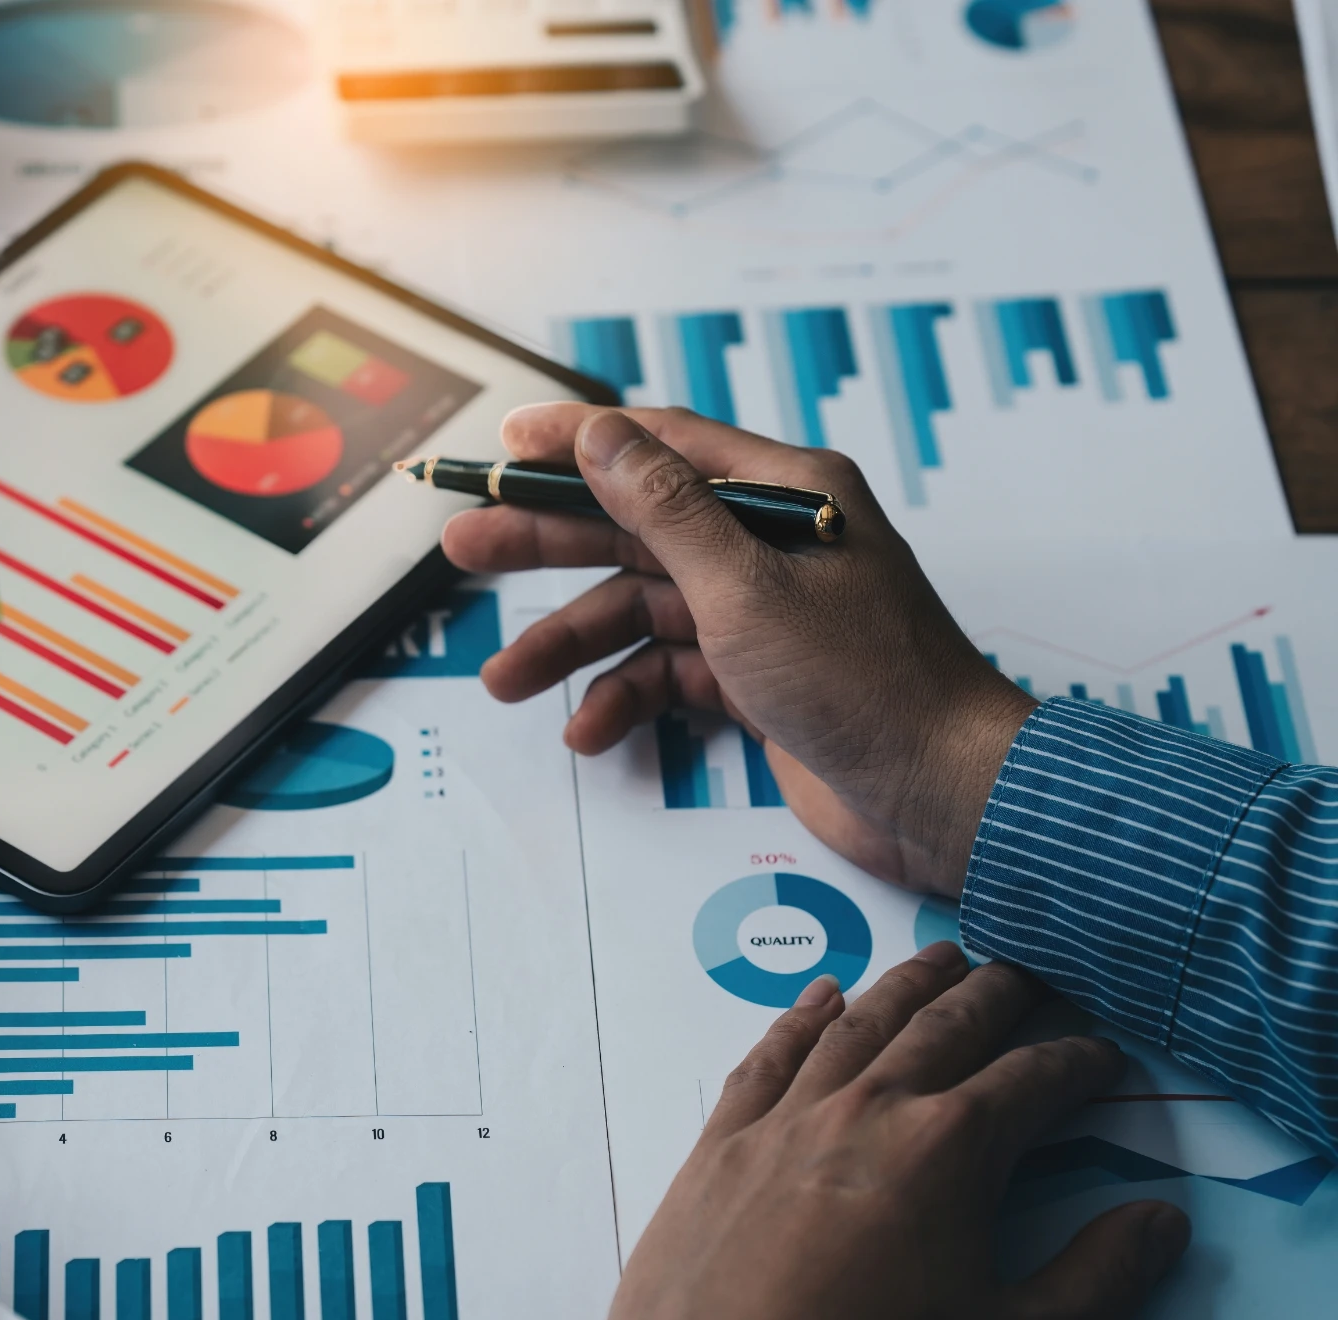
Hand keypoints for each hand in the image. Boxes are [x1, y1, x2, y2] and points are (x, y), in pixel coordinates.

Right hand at [441, 405, 1034, 893]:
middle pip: (633, 525)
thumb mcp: (747, 587)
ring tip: (504, 681)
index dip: (574, 440)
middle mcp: (769, 543)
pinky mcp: (756, 677)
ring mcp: (761, 613)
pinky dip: (625, 698)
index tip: (501, 442)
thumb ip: (665, 508)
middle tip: (464, 547)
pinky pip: (668, 671)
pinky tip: (589, 731)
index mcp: (785, 493)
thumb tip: (600, 433)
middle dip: (547, 541)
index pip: (659, 444)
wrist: (943, 797)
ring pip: (641, 608)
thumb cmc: (866, 684)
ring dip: (573, 644)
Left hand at [608, 946, 1189, 1319]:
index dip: (1076, 1062)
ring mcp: (790, 1115)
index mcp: (949, 1146)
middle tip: (1028, 969)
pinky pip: (770, 1056)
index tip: (1103, 1051)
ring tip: (942, 956)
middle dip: (996, 993)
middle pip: (946, 1026)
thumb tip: (1165, 1219)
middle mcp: (870, 1105)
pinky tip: (821, 993)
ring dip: (907, 985)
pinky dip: (799, 1017)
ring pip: (859, 1023)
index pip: (1033, 1080)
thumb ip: (1095, 1279)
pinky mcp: (725, 1139)